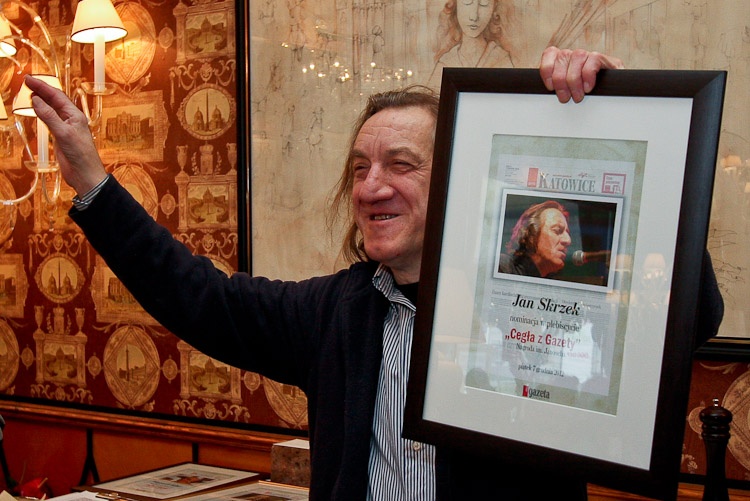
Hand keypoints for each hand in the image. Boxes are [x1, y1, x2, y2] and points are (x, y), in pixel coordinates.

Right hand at [26, 75, 106, 194]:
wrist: (85, 174)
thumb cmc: (81, 155)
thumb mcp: (64, 133)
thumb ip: (49, 116)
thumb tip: (36, 100)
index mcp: (75, 116)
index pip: (57, 96)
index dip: (42, 86)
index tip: (29, 79)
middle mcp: (71, 120)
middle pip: (54, 100)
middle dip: (41, 90)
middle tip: (27, 82)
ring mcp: (66, 128)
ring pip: (52, 109)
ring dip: (41, 100)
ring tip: (30, 92)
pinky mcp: (61, 137)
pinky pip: (50, 120)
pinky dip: (42, 113)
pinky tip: (37, 110)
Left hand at [539, 47, 623, 102]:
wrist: (616, 93)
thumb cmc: (590, 95)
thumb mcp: (570, 92)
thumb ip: (558, 87)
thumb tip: (546, 91)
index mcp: (565, 60)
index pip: (550, 53)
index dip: (547, 69)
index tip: (550, 86)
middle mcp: (577, 55)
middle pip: (562, 58)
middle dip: (561, 81)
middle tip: (565, 98)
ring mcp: (591, 56)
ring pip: (577, 57)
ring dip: (574, 80)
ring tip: (577, 96)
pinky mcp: (606, 60)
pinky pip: (593, 60)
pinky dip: (588, 75)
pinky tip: (588, 88)